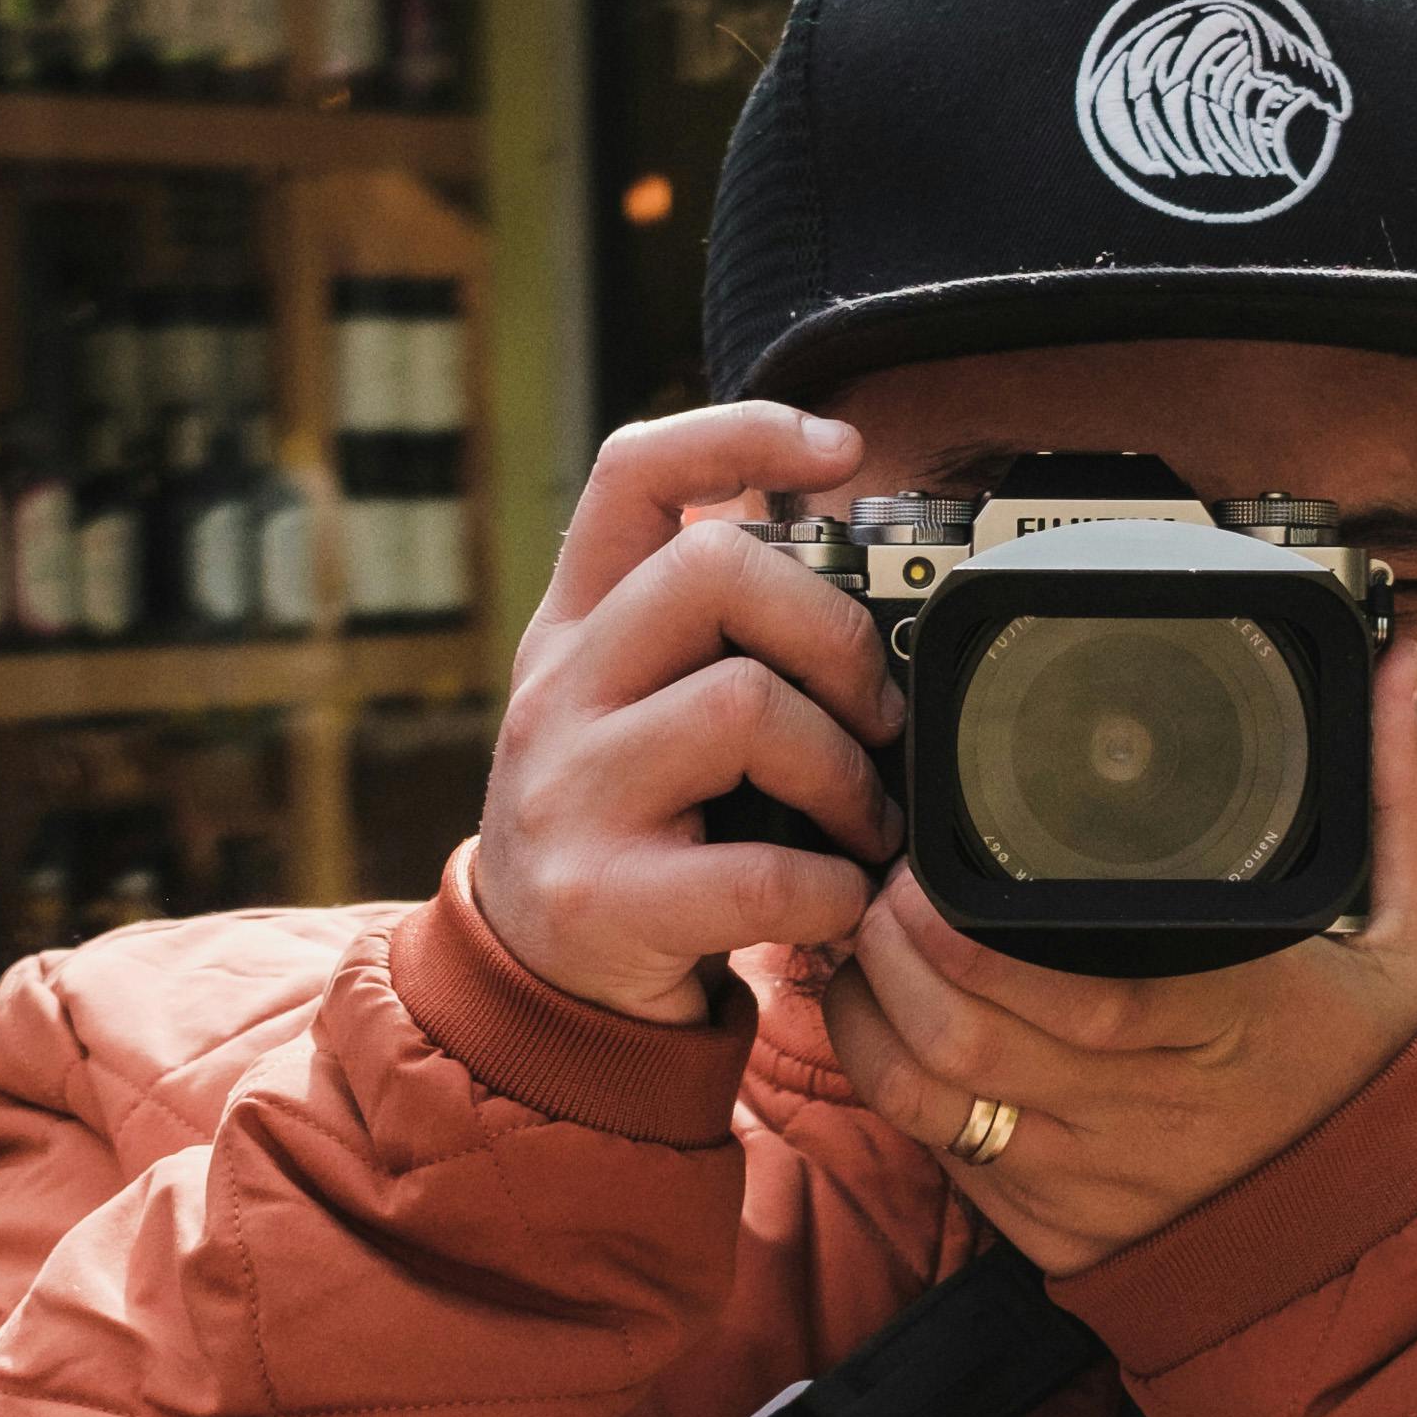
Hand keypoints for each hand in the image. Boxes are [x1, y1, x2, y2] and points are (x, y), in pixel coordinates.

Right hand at [469, 402, 905, 1026]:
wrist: (540, 985)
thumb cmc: (634, 830)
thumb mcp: (643, 712)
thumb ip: (720, 642)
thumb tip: (876, 585)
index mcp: (577, 627)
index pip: (633, 474)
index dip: (740, 431)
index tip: (842, 447)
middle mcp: (558, 690)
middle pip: (713, 571)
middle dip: (832, 633)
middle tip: (874, 715)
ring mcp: (569, 790)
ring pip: (744, 706)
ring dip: (845, 770)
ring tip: (862, 824)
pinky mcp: (600, 896)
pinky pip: (761, 869)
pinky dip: (833, 889)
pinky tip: (836, 903)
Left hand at [811, 633, 1416, 1274]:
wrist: (1375, 1243)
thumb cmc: (1377, 1075)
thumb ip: (1404, 798)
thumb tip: (1400, 666)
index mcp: (1224, 1026)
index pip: (1072, 989)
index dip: (969, 936)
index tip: (933, 866)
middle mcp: (1143, 1110)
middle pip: (967, 1035)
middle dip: (897, 948)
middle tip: (887, 881)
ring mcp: (1087, 1177)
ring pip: (929, 1094)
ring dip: (874, 1007)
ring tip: (868, 936)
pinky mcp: (1050, 1227)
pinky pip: (935, 1150)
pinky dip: (886, 1076)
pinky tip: (879, 1013)